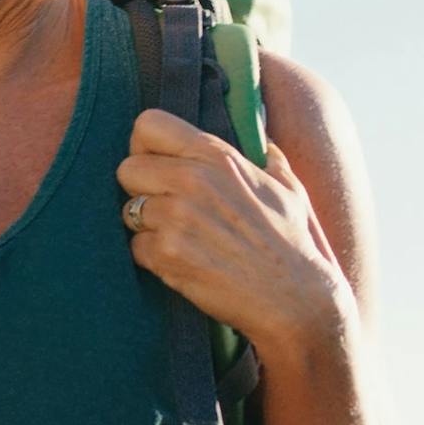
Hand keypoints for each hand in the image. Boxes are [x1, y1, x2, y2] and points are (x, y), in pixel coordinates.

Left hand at [115, 109, 355, 355]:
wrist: (296, 299)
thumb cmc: (294, 244)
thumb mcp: (290, 189)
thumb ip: (270, 160)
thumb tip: (265, 144)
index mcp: (218, 156)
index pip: (148, 125)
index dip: (145, 146)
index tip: (158, 165)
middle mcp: (193, 180)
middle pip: (127, 169)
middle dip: (141, 190)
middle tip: (168, 209)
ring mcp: (177, 218)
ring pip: (129, 211)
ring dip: (148, 227)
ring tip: (183, 240)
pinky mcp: (167, 255)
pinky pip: (136, 247)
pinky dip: (154, 258)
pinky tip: (185, 263)